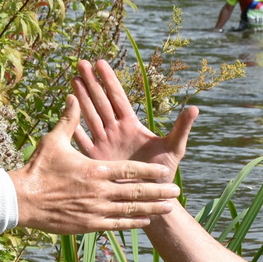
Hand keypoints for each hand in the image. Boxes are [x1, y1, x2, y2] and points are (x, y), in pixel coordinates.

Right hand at [7, 90, 181, 234]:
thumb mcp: (53, 141)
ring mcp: (96, 210)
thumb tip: (73, 97)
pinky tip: (145, 221)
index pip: (131, 171)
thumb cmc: (38, 168)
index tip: (165, 171)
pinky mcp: (89, 224)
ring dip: (151, 209)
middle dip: (159, 192)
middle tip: (176, 191)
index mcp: (96, 170)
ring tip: (168, 209)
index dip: (150, 172)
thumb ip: (68, 120)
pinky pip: (116, 224)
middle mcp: (100, 191)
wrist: (22, 200)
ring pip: (131, 211)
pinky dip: (132, 222)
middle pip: (137, 192)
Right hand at [71, 59, 197, 174]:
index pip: (118, 98)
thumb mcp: (174, 149)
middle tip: (81, 63)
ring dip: (81, 99)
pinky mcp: (96, 160)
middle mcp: (116, 132)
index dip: (109, 81)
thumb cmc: (164, 173)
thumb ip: (181, 128)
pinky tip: (67, 116)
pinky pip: (83, 142)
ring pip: (90, 117)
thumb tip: (195, 108)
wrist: (151, 199)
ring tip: (73, 80)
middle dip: (91, 83)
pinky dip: (75, 130)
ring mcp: (104, 144)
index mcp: (132, 126)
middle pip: (101, 102)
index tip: (100, 62)